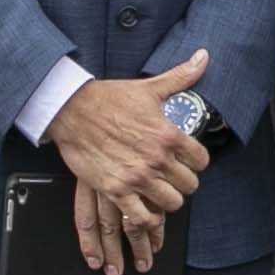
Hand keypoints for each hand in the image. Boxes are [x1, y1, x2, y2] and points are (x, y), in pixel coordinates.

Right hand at [46, 49, 209, 270]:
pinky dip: (146, 217)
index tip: (188, 161)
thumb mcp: (149, 87)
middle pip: (190, 185)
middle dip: (183, 182)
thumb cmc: (109, 99)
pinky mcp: (116, 190)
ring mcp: (137, 177)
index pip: (202, 160)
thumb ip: (181, 77)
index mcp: (169, 135)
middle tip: (173, 177)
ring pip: (172, 203)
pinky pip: (142, 217)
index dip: (197, 162)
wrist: (72, 110)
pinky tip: (143, 207)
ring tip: (159, 191)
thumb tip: (203, 57)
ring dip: (167, 200)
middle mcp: (157, 159)